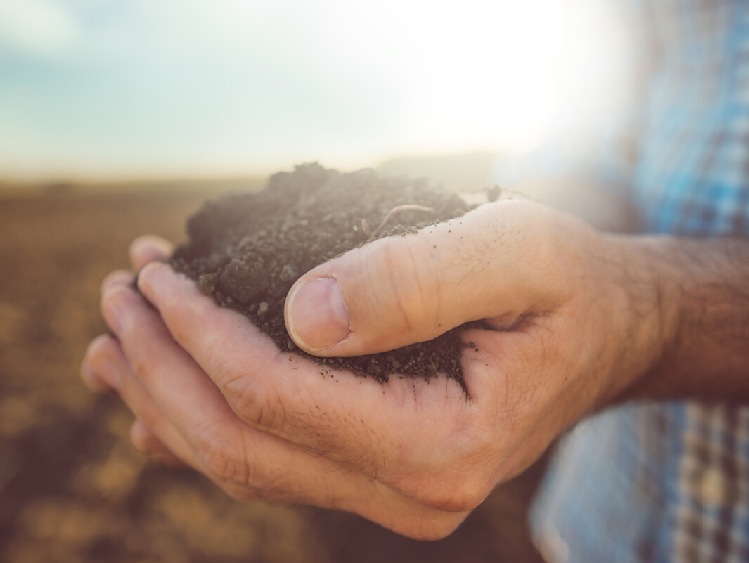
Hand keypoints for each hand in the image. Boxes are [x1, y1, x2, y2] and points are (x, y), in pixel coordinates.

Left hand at [81, 201, 663, 538]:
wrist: (600, 331)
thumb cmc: (563, 285)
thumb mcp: (513, 253)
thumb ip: (416, 279)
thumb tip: (303, 315)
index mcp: (444, 445)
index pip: (279, 400)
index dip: (202, 336)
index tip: (155, 276)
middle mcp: (412, 493)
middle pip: (243, 444)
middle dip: (164, 368)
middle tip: (115, 298)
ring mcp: (391, 494)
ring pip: (245, 463)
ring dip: (168, 399)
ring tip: (111, 345)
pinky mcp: (377, 475)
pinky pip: (270, 464)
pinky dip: (203, 426)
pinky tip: (154, 401)